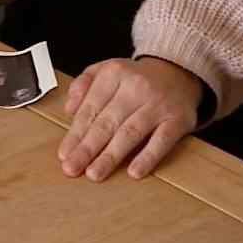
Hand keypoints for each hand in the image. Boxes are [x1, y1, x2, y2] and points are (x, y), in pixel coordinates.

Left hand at [57, 57, 203, 181]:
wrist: (178, 73)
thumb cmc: (136, 79)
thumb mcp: (106, 69)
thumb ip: (83, 84)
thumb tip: (69, 109)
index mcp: (114, 73)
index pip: (90, 108)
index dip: (75, 134)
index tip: (64, 154)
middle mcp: (136, 87)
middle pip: (107, 122)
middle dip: (87, 148)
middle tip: (73, 168)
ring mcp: (158, 104)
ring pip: (130, 132)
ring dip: (111, 156)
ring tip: (95, 173)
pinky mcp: (178, 119)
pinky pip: (162, 140)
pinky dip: (148, 157)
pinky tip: (134, 172)